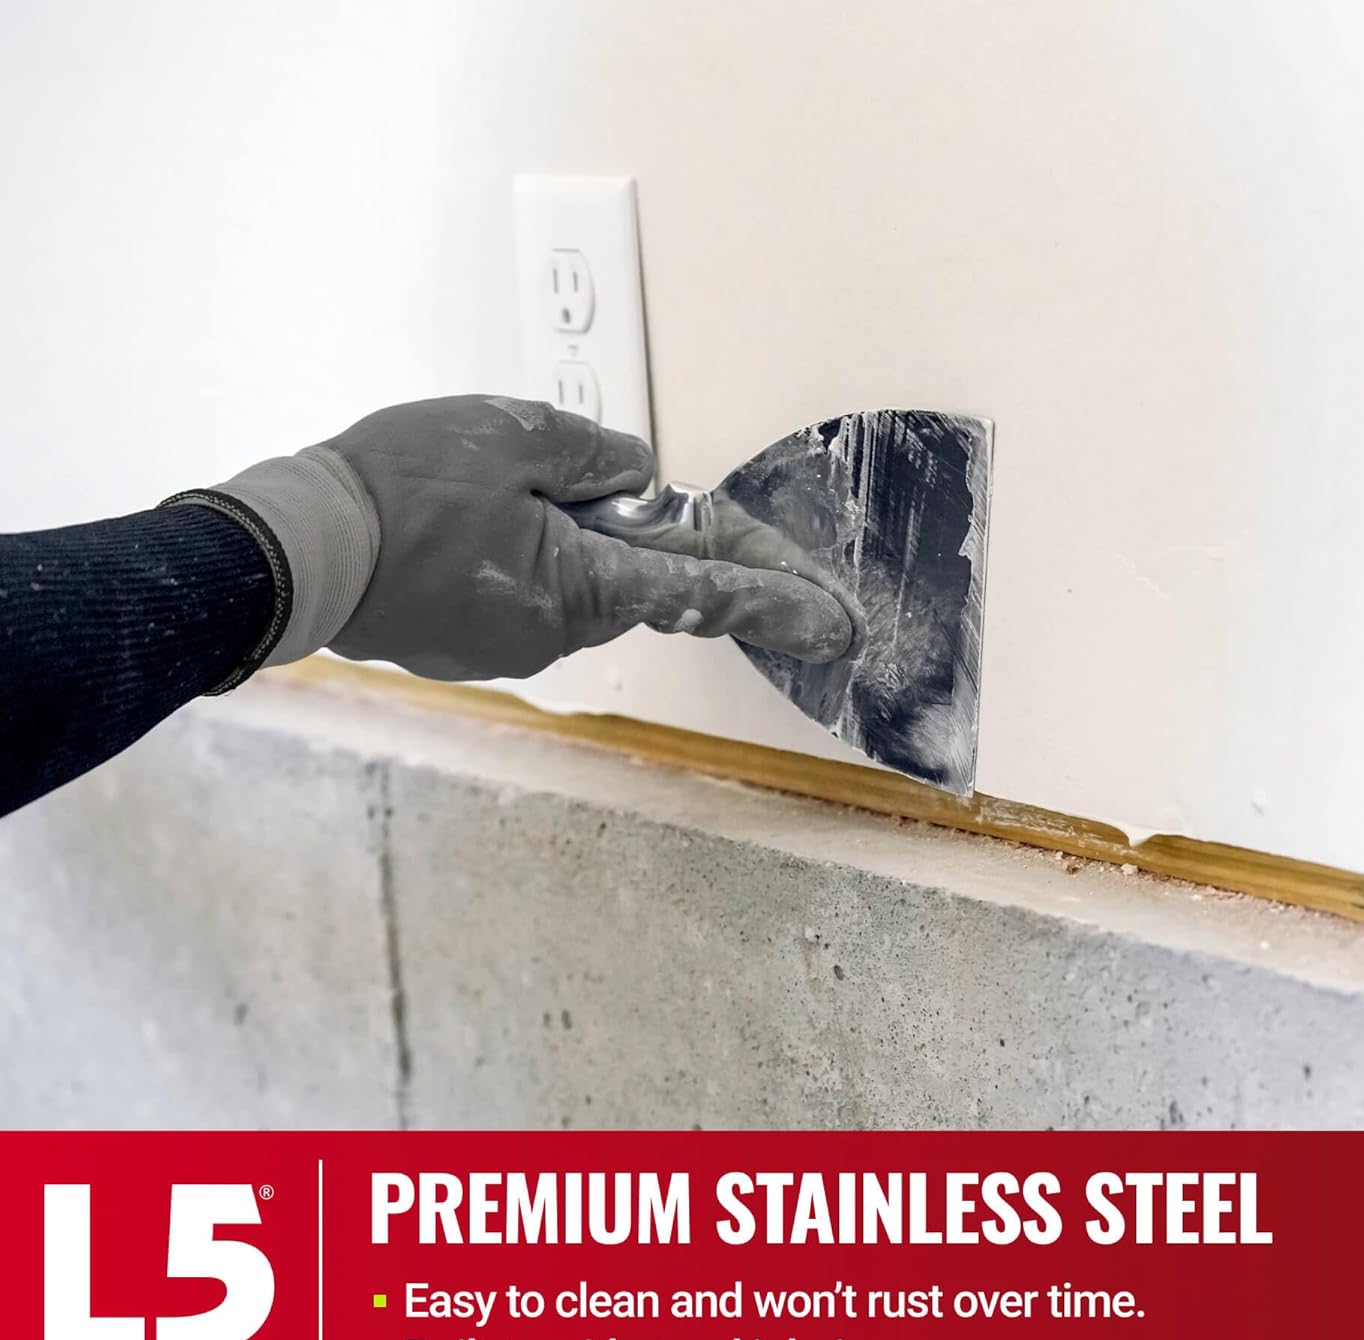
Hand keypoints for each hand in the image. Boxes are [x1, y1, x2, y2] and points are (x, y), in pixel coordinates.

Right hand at [187, 395, 854, 682]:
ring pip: (583, 583)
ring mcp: (517, 647)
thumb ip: (595, 454)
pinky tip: (480, 523)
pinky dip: (532, 557)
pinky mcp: (479, 646)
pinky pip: (534, 594)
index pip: (707, 591)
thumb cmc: (396, 489)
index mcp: (583, 582)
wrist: (297, 551)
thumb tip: (639, 475)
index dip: (777, 600)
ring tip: (500, 490)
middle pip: (644, 581)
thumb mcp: (510, 433)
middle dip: (648, 535)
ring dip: (576, 539)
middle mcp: (562, 630)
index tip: (832, 622)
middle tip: (612, 486)